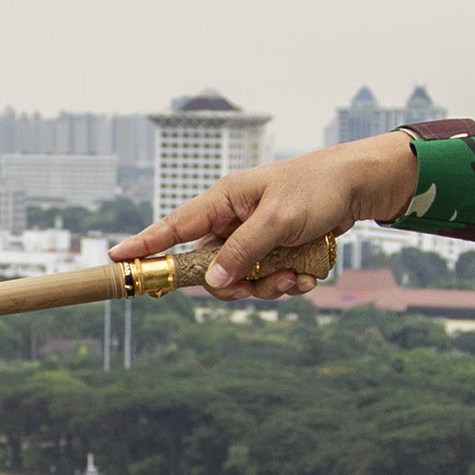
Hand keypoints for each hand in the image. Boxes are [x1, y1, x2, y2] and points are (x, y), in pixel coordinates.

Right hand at [113, 135, 421, 296]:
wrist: (358, 188)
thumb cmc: (316, 189)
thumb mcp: (278, 219)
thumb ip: (244, 250)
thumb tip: (214, 282)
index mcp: (223, 201)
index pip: (174, 226)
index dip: (144, 244)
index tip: (116, 258)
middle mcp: (232, 221)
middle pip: (210, 270)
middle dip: (239, 284)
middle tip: (267, 282)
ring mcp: (252, 238)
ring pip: (241, 281)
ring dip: (270, 286)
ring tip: (299, 275)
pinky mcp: (273, 252)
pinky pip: (267, 281)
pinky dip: (288, 283)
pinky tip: (310, 273)